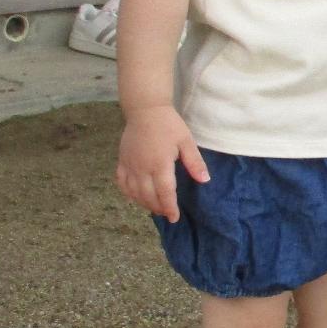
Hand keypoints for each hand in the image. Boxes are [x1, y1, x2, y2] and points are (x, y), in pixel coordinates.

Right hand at [116, 106, 209, 221]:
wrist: (145, 110)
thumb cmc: (168, 124)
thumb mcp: (186, 141)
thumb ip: (194, 162)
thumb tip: (204, 180)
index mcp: (160, 164)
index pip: (165, 192)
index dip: (169, 208)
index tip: (174, 218)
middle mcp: (142, 168)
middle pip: (148, 196)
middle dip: (158, 208)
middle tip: (166, 213)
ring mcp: (130, 165)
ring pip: (134, 193)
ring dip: (144, 203)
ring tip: (154, 207)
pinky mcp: (121, 161)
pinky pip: (122, 183)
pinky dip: (128, 193)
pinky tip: (136, 196)